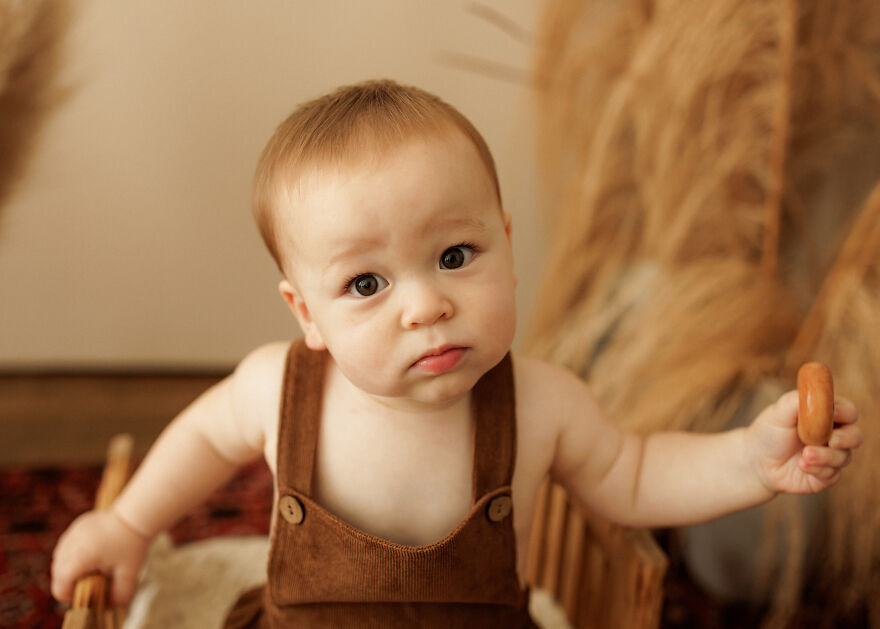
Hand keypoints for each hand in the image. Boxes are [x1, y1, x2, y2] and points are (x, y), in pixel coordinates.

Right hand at [51, 508, 149, 605]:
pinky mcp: (77, 525)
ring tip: (86, 569)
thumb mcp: (128, 573)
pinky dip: (72, 552)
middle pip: (57, 572)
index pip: (60, 584)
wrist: (135, 516)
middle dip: (67, 582)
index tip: (80, 595)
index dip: (67, 594)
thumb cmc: (131, 544)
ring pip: (59, 557)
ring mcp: (72, 533)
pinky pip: (66, 544)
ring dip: (67, 567)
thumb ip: (120, 593)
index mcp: (80, 558)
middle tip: (85, 584)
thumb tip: (111, 605)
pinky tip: (88, 554)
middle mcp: (71, 545)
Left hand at [745, 390, 861, 494]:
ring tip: (804, 455)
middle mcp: (834, 436)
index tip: (834, 413)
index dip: (844, 411)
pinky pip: (832, 474)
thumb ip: (796, 401)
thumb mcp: (778, 412)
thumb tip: (813, 393)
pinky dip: (817, 469)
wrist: (756, 461)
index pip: (847, 411)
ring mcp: (831, 456)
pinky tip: (801, 465)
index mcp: (826, 416)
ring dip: (825, 456)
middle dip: (846, 438)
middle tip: (831, 440)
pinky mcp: (826, 475)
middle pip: (855, 436)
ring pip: (843, 457)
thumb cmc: (769, 431)